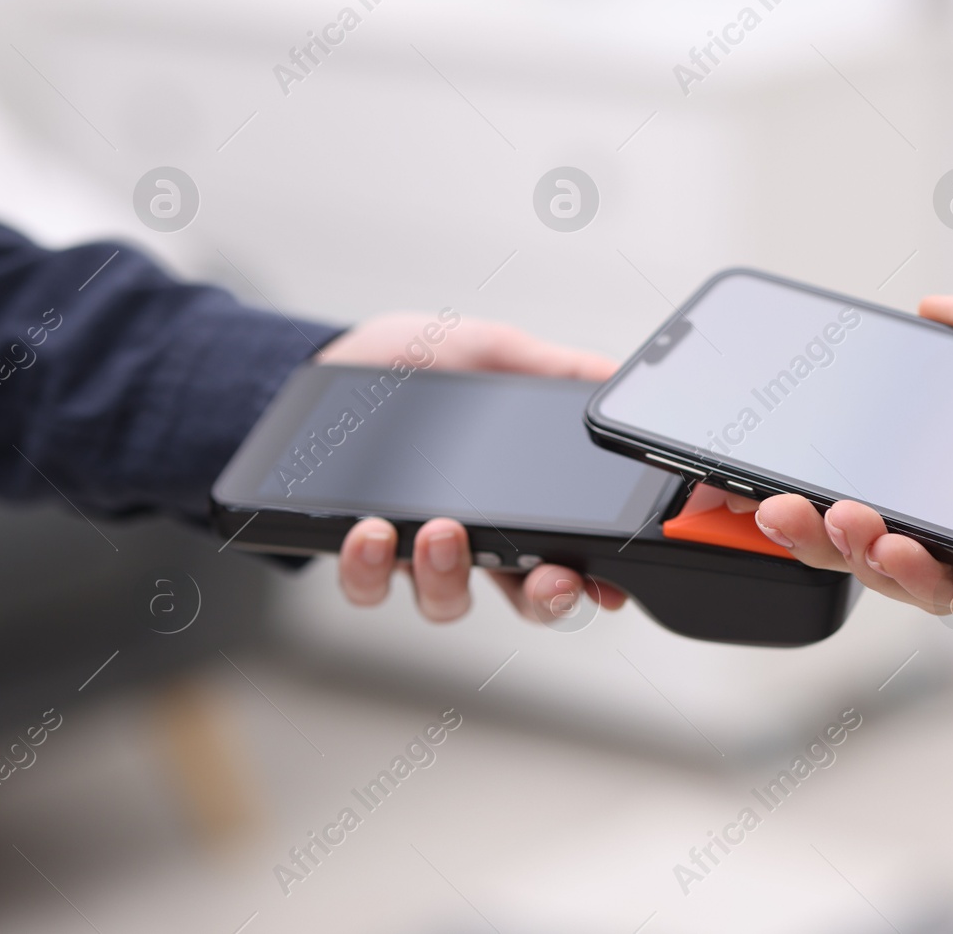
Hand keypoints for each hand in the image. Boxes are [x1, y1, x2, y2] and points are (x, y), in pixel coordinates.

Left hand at [315, 313, 627, 624]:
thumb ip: (555, 367)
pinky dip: (371, 569)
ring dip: (450, 576)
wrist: (337, 362)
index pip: (569, 551)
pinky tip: (371, 530)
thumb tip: (615, 375)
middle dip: (546, 599)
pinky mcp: (362, 551)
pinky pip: (370, 587)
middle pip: (527, 598)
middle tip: (546, 578)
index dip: (592, 580)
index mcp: (521, 498)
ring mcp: (419, 548)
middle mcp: (477, 536)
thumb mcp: (494, 351)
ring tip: (442, 531)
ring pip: (447, 601)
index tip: (605, 581)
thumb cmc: (415, 363)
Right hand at [747, 290, 952, 615]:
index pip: (902, 461)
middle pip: (893, 524)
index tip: (772, 454)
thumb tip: (926, 310)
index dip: (833, 463)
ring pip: (925, 570)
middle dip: (816, 522)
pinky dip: (930, 577)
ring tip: (817, 520)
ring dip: (858, 552)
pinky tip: (890, 548)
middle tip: (764, 503)